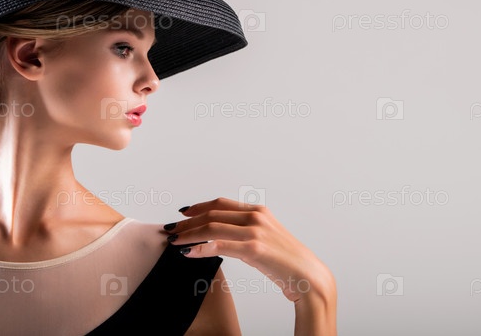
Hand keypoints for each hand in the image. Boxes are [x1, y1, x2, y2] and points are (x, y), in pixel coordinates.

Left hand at [160, 197, 335, 303]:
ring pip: (212, 228)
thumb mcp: (265, 239)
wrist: (308, 276)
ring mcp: (255, 231)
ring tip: (174, 242)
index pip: (220, 204)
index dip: (198, 207)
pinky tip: (189, 253)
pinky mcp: (254, 248)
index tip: (183, 213)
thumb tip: (219, 236)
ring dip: (188, 234)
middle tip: (171, 230)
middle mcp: (256, 217)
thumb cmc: (286, 261)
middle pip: (212, 214)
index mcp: (258, 211)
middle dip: (188, 222)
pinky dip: (200, 248)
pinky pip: (219, 246)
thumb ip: (245, 232)